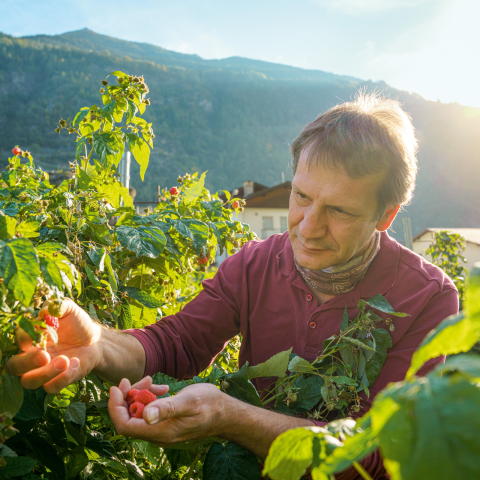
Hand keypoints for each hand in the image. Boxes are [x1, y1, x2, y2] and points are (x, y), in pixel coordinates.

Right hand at [6, 298, 101, 392]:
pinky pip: (50, 388)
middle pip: (14, 366)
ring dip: (45, 374)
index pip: (18, 341)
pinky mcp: (57, 380)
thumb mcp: (70, 309)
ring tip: (65, 360)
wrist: (95, 339)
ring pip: (29, 382)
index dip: (24, 339)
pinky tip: (75, 363)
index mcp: (31, 338)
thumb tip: (46, 310)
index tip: (40, 333)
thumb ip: (58, 305)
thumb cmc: (77, 324)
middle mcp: (32, 356)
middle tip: (45, 356)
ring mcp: (43, 371)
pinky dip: (62, 379)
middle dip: (27, 362)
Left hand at [109, 376, 228, 444]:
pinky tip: (162, 388)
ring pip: (138, 413)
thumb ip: (167, 408)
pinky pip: (149, 412)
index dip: (115, 406)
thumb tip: (145, 415)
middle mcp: (158, 434)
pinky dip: (150, 398)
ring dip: (141, 395)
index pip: (124, 425)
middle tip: (138, 378)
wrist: (225, 413)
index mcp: (161, 432)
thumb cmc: (210, 404)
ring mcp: (161, 430)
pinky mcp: (165, 424)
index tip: (118, 386)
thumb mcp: (190, 401)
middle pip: (128, 418)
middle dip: (129, 396)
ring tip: (153, 380)